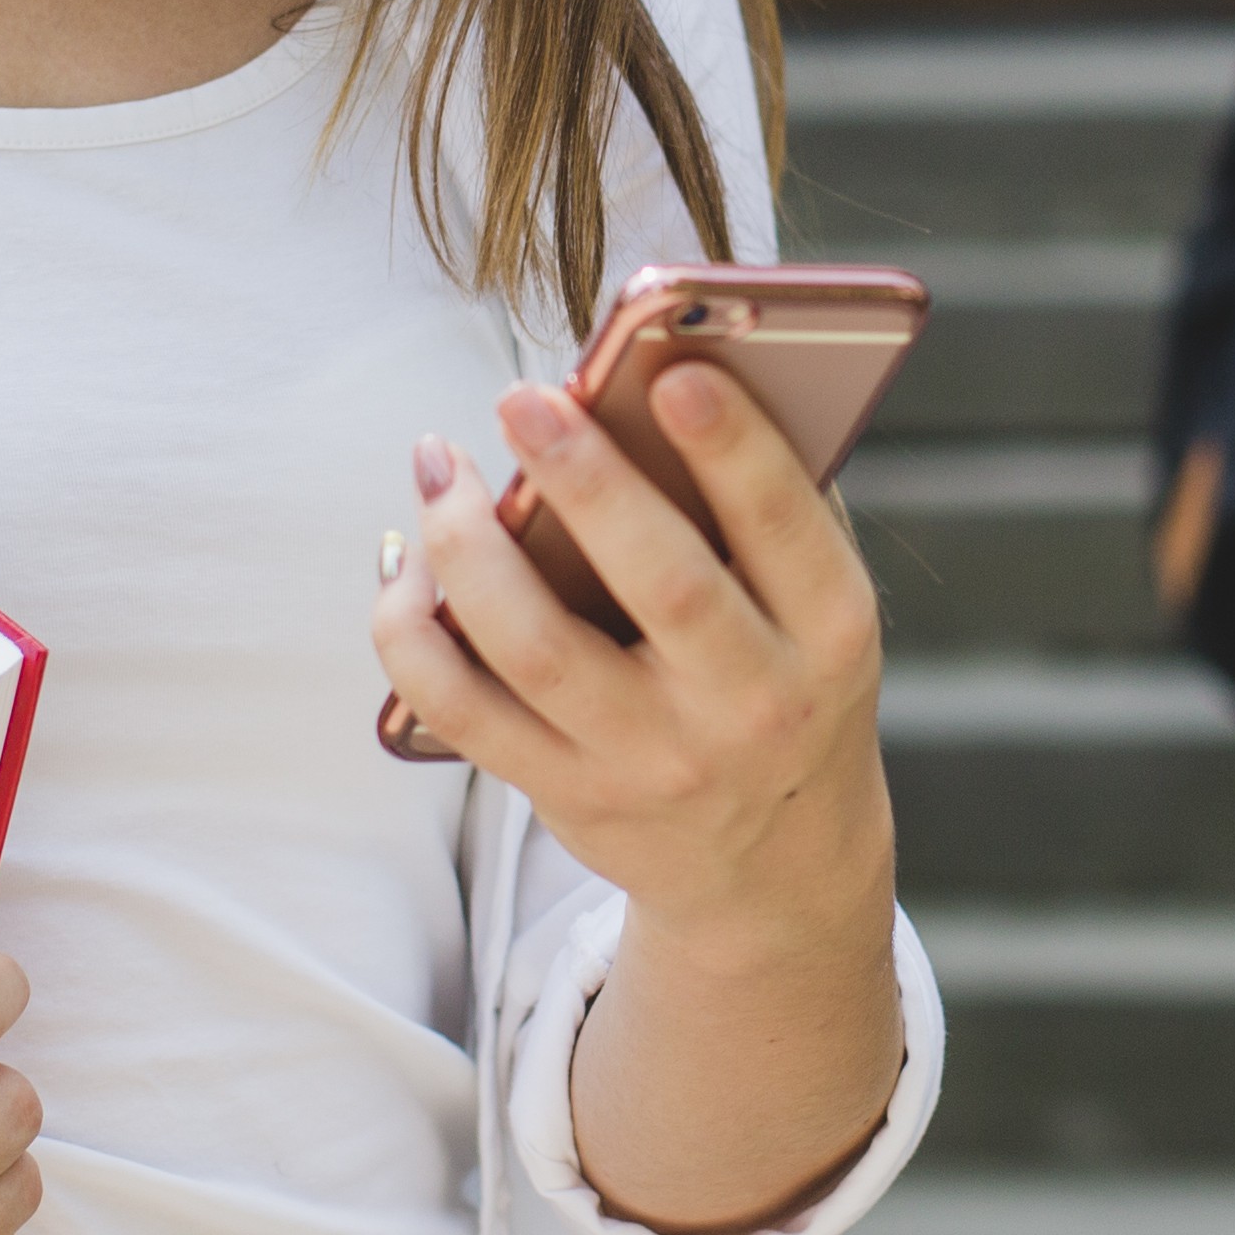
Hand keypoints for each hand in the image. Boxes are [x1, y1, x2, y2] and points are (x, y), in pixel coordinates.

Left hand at [380, 361, 909, 1234]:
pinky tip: (404, 565)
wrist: (772, 860)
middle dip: (587, 483)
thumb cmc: (782, 675)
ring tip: (436, 463)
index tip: (675, 374)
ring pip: (539, 649)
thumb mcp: (812, 607)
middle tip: (523, 398)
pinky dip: (414, 634)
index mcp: (830, 637)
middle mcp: (750, 707)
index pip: (786, 531)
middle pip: (662, 587)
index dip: (735, 451)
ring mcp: (654, 761)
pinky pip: (465, 711)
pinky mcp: (571, 797)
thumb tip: (647, 384)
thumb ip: (756, 511)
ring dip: (471, 546)